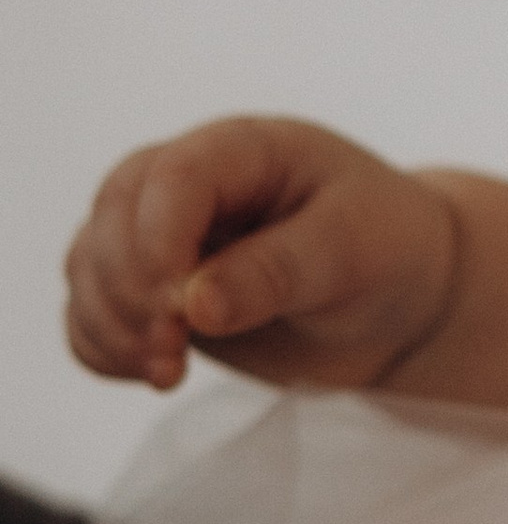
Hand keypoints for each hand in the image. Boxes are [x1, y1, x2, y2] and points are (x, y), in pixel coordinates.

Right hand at [64, 118, 458, 392]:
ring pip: (90, 266)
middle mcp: (191, 184)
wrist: (401, 297)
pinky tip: (149, 373)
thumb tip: (192, 305)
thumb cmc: (390, 250)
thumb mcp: (353, 251)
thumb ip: (276, 271)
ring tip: (166, 372)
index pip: (172, 176)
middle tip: (171, 353)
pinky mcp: (154, 292)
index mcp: (245, 150)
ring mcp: (164, 237)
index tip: (180, 307)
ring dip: (109, 323)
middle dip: (127, 291)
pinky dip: (101, 346)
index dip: (158, 240)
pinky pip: (92, 313)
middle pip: (113, 218)